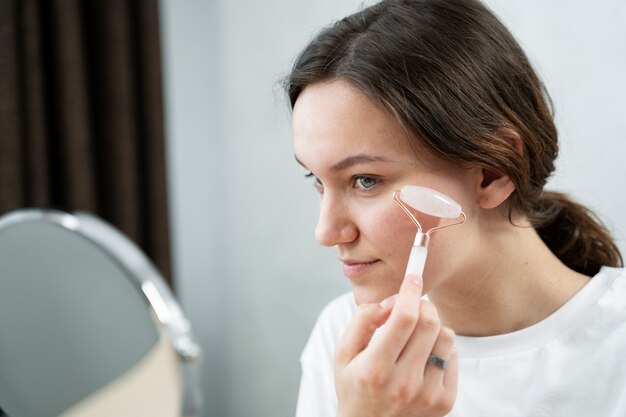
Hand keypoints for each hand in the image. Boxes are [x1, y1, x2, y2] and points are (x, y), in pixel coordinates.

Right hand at [334, 273, 457, 416]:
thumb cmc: (355, 386)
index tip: (413, 276)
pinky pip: (452, 357)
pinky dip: (439, 348)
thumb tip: (390, 303)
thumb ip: (362, 321)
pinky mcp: (445, 402)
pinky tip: (422, 356)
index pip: (404, 318)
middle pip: (429, 322)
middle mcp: (404, 384)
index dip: (411, 291)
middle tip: (411, 305)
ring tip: (414, 335)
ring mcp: (428, 395)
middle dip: (422, 304)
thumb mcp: (343, 354)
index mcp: (375, 369)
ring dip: (432, 326)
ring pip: (446, 337)